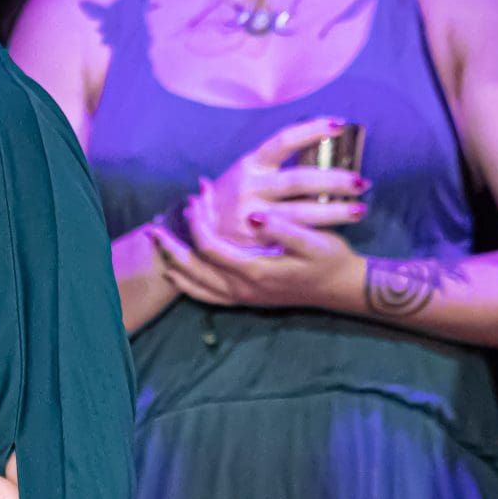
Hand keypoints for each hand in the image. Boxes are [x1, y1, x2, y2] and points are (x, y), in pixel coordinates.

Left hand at [151, 183, 365, 312]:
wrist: (343, 288)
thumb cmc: (330, 260)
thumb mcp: (315, 241)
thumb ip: (283, 229)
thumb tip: (254, 216)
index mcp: (255, 271)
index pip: (210, 247)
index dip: (198, 222)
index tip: (195, 198)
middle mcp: (243, 289)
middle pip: (194, 269)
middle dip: (172, 247)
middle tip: (154, 227)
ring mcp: (243, 297)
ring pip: (196, 286)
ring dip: (175, 264)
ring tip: (159, 245)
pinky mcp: (246, 299)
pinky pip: (207, 296)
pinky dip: (188, 283)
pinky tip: (178, 271)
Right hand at [184, 116, 369, 251]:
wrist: (199, 232)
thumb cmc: (232, 197)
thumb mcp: (246, 174)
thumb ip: (275, 165)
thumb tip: (318, 143)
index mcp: (251, 164)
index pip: (283, 141)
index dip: (311, 130)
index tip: (340, 124)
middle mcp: (251, 186)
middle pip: (299, 180)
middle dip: (333, 181)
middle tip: (362, 181)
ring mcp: (253, 215)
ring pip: (301, 213)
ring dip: (334, 212)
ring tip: (360, 210)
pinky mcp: (256, 240)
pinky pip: (292, 237)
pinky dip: (316, 236)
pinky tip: (337, 235)